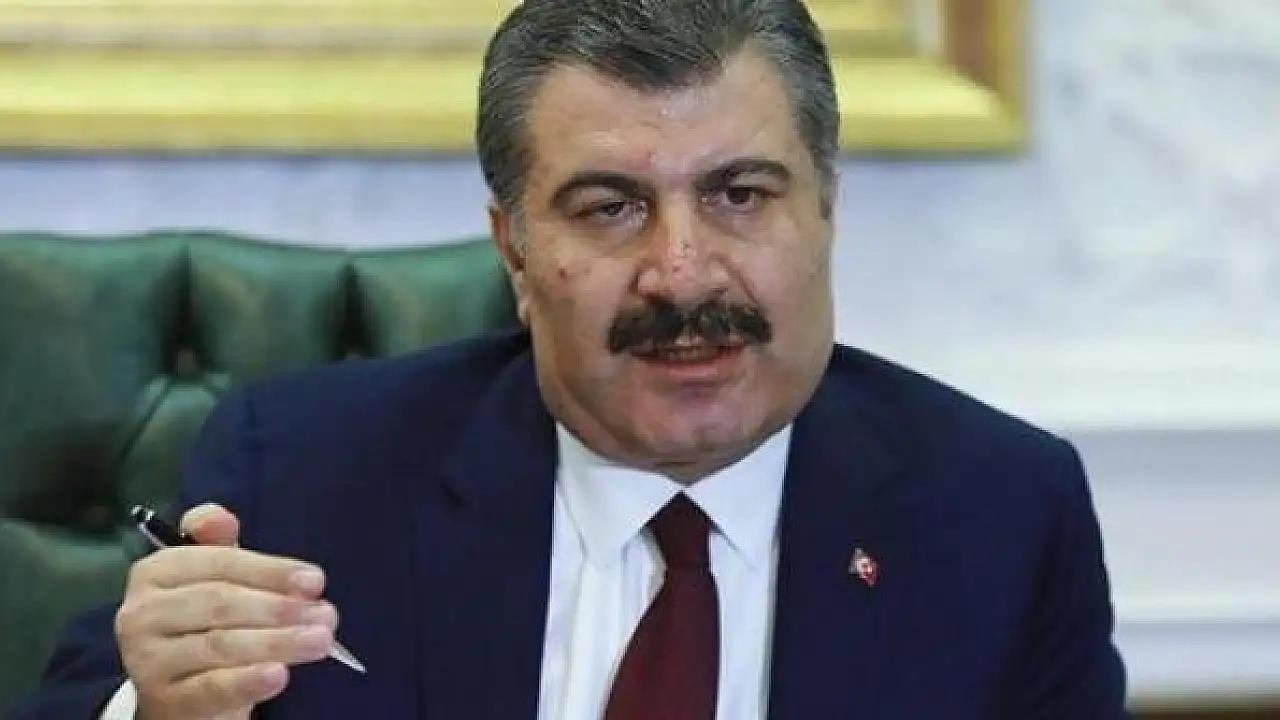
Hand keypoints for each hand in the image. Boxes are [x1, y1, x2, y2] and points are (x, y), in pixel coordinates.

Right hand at [115, 504, 337, 719]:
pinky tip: (279, 675)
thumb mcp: (216, 580)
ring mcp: (147, 659)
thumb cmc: (206, 624)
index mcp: (156, 571)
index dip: (270, 570)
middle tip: (326, 616)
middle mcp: (141, 612)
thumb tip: (220, 517)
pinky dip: (248, 681)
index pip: (217, 563)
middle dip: (278, 607)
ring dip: (277, 641)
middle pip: (219, 602)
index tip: (316, 581)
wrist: (180, 692)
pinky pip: (211, 688)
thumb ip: (222, 547)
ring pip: (219, 644)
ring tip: (320, 641)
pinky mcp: (162, 699)